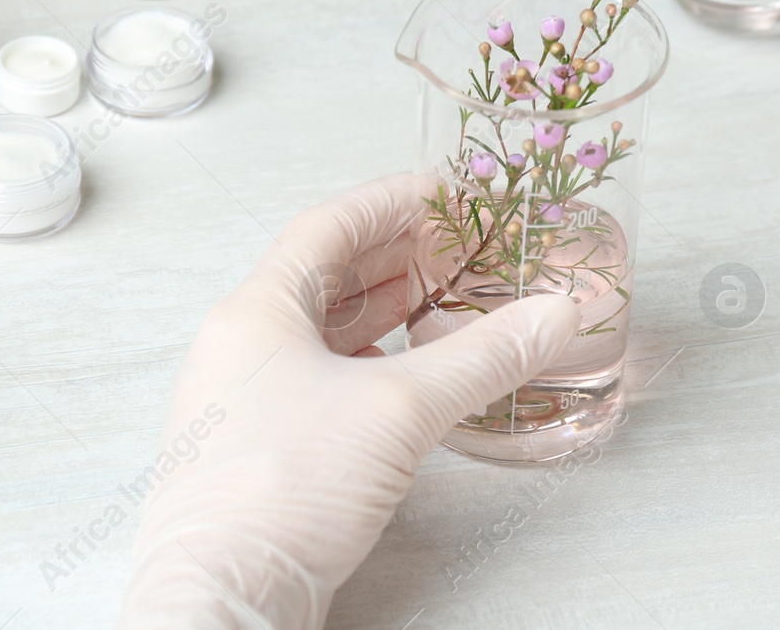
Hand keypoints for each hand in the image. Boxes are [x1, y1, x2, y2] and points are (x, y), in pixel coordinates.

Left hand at [115, 174, 579, 628]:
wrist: (225, 600)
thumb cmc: (281, 493)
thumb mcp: (399, 410)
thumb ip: (482, 357)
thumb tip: (553, 314)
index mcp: (255, 311)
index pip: (327, 226)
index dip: (391, 202)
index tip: (444, 191)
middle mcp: (241, 345)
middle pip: (326, 276)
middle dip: (398, 257)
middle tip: (459, 246)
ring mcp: (244, 399)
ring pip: (323, 331)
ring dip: (385, 311)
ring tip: (445, 300)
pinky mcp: (259, 449)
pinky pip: (320, 380)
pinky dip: (370, 364)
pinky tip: (409, 376)